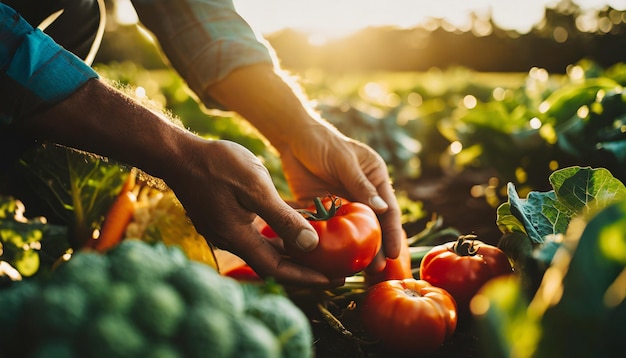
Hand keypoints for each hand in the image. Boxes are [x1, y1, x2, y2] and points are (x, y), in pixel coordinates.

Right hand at [164, 138, 343, 285]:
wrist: (178, 154)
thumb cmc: (217, 164)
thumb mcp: (255, 187)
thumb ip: (283, 218)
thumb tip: (311, 245)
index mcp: (238, 237)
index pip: (278, 270)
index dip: (307, 278)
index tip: (334, 280)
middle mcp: (230, 240)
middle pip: (272, 265)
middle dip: (303, 270)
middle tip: (333, 270)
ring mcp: (224, 231)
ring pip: (264, 251)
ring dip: (290, 254)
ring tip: (318, 252)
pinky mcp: (221, 221)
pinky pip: (254, 237)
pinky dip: (275, 238)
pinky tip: (290, 229)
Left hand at [278, 122, 403, 271]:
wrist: (293, 137)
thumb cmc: (323, 142)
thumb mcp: (344, 161)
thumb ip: (361, 184)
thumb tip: (383, 209)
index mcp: (375, 179)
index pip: (387, 209)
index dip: (391, 233)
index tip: (393, 254)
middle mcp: (361, 194)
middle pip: (371, 225)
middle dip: (374, 249)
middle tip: (375, 271)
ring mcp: (341, 203)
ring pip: (351, 232)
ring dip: (353, 251)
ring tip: (355, 271)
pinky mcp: (321, 209)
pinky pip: (328, 229)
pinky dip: (330, 244)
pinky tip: (330, 261)